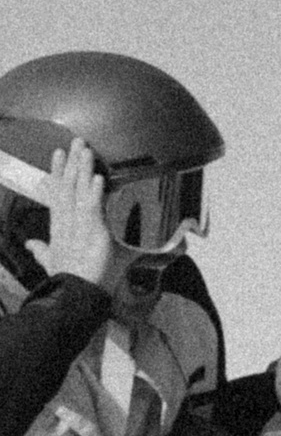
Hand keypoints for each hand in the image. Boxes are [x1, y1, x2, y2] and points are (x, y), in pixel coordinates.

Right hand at [32, 139, 113, 289]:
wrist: (72, 294)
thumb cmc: (67, 278)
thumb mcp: (52, 261)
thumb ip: (41, 251)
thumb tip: (29, 243)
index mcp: (59, 226)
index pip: (58, 194)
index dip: (58, 174)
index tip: (59, 155)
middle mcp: (66, 221)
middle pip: (67, 187)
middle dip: (71, 164)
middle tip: (76, 141)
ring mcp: (77, 225)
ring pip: (78, 192)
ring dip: (82, 170)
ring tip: (85, 150)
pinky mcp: (91, 232)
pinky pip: (92, 208)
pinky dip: (94, 192)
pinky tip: (96, 177)